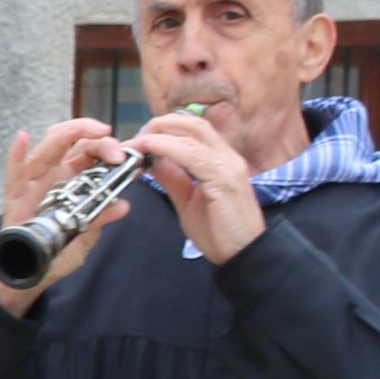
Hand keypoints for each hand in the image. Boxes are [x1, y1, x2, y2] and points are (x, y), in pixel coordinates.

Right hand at [0, 118, 135, 317]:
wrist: (32, 272)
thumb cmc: (57, 251)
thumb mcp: (85, 236)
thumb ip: (100, 220)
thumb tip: (123, 206)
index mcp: (72, 180)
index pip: (89, 152)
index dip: (106, 147)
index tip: (123, 156)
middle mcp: (53, 175)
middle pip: (72, 142)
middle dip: (94, 138)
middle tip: (112, 148)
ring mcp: (33, 183)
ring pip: (48, 147)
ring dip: (67, 134)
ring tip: (84, 130)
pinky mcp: (15, 197)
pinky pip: (14, 173)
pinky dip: (16, 155)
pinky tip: (22, 138)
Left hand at [138, 106, 263, 264]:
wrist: (243, 254)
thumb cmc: (220, 233)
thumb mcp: (188, 201)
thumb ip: (174, 179)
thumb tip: (154, 162)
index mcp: (222, 161)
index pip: (194, 131)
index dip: (166, 129)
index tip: (141, 139)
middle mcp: (228, 158)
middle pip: (194, 124)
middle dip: (161, 124)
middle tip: (136, 137)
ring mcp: (229, 166)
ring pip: (193, 134)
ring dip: (160, 135)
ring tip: (137, 143)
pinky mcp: (224, 180)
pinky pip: (194, 155)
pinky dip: (168, 148)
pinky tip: (149, 152)